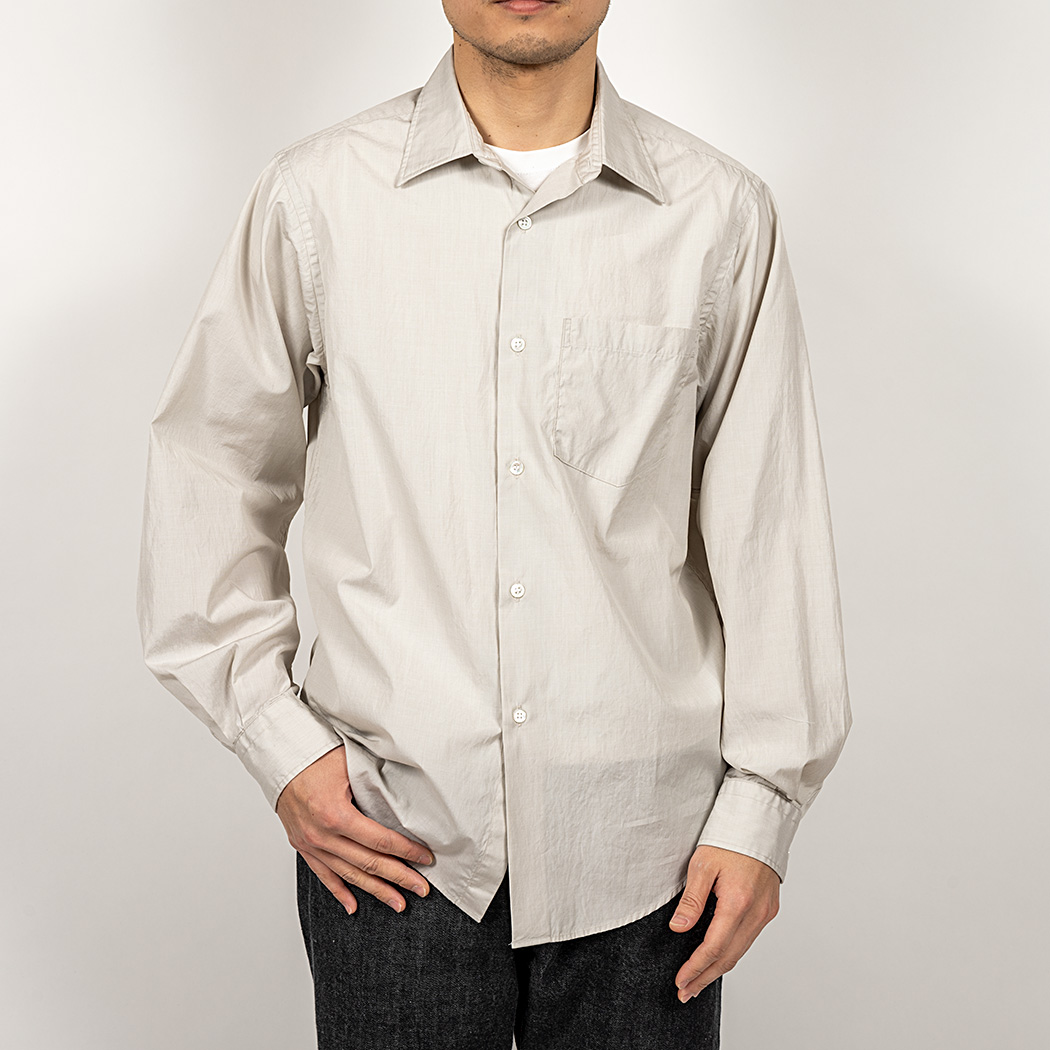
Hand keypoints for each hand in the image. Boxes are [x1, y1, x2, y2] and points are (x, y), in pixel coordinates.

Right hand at [275, 745, 435, 913]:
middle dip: (399, 878)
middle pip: (368, 863)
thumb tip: (407, 797)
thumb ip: (376, 785)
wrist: (280, 756)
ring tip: (397, 902)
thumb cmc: (316, 755)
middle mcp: (322, 835)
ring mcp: (310, 843)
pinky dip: (340, 891)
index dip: (406, 852)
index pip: (380, 841)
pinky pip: (324, 874)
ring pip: (349, 875)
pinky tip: (354, 905)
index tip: (425, 858)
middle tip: (421, 889)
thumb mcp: (352, 765)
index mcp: (336, 814)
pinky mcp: (302, 845)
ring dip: (375, 890)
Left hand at [669, 844, 779, 1001]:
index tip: (681, 981)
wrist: (760, 821)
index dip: (696, 967)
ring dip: (719, 968)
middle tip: (686, 991)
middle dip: (706, 977)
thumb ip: (691, 899)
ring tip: (698, 981)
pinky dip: (732, 952)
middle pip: (729, 957)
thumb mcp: (702, 864)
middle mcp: (757, 913)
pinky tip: (719, 957)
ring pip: (741, 951)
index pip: (714, 947)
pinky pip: (749, 938)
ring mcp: (766, 912)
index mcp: (738, 902)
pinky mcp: (769, 908)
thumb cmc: (729, 838)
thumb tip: (678, 928)